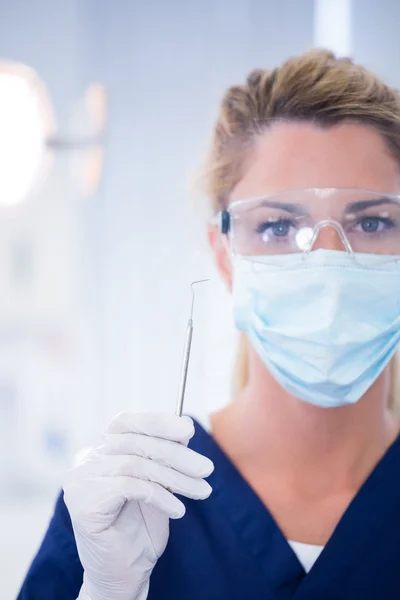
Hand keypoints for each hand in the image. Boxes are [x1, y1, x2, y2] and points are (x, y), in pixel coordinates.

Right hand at [63, 413, 213, 599]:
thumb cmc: (141, 526)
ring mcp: (80, 480)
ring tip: (201, 491)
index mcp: (101, 450)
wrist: (125, 573)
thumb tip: (185, 426)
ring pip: (136, 464)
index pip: (126, 422)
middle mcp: (86, 460)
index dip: (157, 421)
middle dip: (177, 454)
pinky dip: (161, 496)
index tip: (189, 429)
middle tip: (207, 468)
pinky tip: (178, 510)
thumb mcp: (160, 482)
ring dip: (176, 477)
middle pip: (136, 443)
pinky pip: (130, 487)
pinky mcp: (82, 502)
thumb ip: (165, 454)